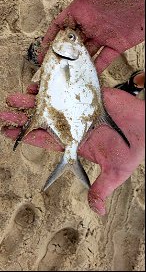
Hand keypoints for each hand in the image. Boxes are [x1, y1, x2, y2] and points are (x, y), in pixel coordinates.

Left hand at [0, 84, 144, 214]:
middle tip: (4, 114)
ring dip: (32, 100)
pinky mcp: (90, 94)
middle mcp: (75, 124)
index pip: (46, 139)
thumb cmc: (134, 150)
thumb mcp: (116, 172)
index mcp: (77, 142)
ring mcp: (81, 108)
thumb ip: (101, 188)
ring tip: (13, 97)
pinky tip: (37, 84)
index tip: (10, 134)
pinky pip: (68, 86)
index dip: (27, 136)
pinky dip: (53, 84)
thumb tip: (97, 211)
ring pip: (52, 102)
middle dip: (23, 118)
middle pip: (44, 120)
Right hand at [37, 0, 143, 72]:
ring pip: (86, 54)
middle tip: (54, 71)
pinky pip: (105, 59)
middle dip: (62, 57)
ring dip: (78, 65)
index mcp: (83, 8)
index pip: (60, 26)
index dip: (50, 40)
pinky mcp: (118, 43)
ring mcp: (104, 35)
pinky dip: (98, 68)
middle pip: (71, 44)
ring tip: (68, 78)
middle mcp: (91, 24)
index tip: (42, 54)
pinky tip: (89, 77)